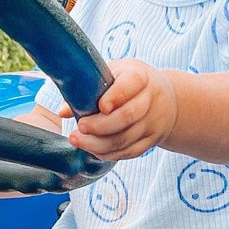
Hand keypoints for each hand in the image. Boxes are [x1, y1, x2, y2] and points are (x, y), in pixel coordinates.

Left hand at [64, 61, 178, 159]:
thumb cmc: (128, 83)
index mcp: (141, 76)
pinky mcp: (152, 140)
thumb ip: (89, 89)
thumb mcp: (112, 75)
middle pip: (128, 116)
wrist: (165, 99)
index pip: (131, 84)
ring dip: (98, 143)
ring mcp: (154, 122)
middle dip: (100, 126)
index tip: (100, 106)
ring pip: (126, 138)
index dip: (116, 96)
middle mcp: (151, 99)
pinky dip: (109, 153)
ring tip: (77, 140)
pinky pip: (130, 152)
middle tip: (79, 128)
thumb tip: (63, 112)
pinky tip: (92, 149)